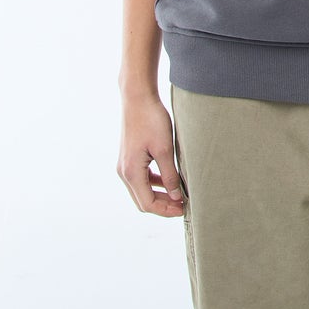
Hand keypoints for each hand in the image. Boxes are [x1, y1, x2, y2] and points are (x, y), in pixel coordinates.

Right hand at [117, 92, 184, 217]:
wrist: (138, 97)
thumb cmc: (151, 120)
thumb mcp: (165, 149)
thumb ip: (170, 175)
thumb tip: (175, 197)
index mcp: (131, 172)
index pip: (148, 203)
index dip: (166, 210)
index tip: (183, 209)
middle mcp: (124, 171)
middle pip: (142, 200)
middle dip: (162, 205)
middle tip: (183, 205)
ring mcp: (124, 164)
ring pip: (141, 190)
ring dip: (159, 194)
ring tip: (178, 194)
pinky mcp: (129, 156)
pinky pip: (141, 177)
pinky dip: (154, 182)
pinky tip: (169, 179)